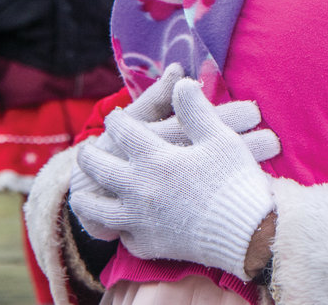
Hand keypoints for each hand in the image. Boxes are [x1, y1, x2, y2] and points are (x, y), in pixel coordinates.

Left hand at [69, 78, 277, 279]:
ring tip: (81, 195)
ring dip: (88, 200)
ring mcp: (141, 220)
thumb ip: (195, 109)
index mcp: (156, 158)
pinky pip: (125, 236)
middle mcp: (140, 188)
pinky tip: (122, 226)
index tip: (115, 116)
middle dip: (90, 158)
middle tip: (85, 151)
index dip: (118, 121)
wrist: (246, 235)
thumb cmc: (235, 181)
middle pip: (102, 169)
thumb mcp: (219, 138)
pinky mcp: (150, 245)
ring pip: (101, 208)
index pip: (126, 132)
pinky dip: (120, 229)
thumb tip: (182, 82)